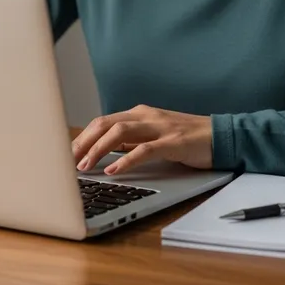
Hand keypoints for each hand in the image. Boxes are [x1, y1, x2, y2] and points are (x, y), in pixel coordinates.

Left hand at [71, 104, 212, 175]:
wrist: (221, 135)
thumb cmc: (186, 139)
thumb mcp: (154, 137)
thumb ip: (131, 141)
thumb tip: (104, 154)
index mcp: (139, 114)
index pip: (102, 122)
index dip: (82, 137)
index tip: (64, 153)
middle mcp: (146, 116)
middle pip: (106, 123)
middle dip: (83, 142)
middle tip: (66, 161)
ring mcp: (160, 127)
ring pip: (121, 132)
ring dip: (99, 149)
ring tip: (85, 166)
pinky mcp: (173, 142)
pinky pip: (145, 149)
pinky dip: (127, 159)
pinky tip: (114, 169)